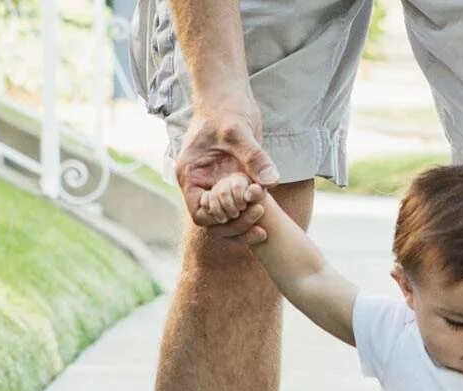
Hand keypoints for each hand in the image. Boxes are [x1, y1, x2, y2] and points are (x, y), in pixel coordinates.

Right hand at [174, 93, 279, 244]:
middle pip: (214, 222)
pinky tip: (267, 210)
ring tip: (264, 216)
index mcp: (191, 175)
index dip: (219, 218)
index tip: (240, 209)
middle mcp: (202, 184)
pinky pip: (240, 207)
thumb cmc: (225, 107)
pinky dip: (251, 212)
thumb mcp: (238, 131)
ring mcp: (217, 184)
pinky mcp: (234, 182)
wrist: (229, 94)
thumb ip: (254, 157)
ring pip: (228, 219)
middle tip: (259, 215)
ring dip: (245, 222)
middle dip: (236, 224)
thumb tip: (271, 182)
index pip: (199, 213)